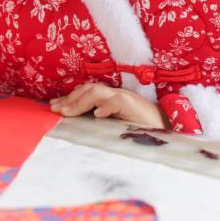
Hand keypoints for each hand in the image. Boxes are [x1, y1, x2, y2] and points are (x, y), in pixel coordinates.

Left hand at [50, 83, 167, 128]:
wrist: (166, 129)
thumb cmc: (140, 130)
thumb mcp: (114, 126)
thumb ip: (99, 123)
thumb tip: (78, 126)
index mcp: (109, 99)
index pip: (85, 93)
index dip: (69, 98)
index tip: (53, 107)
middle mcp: (115, 95)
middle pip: (87, 90)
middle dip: (69, 99)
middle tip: (54, 109)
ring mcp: (124, 98)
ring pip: (97, 92)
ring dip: (79, 102)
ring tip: (67, 112)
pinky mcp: (133, 104)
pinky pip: (117, 101)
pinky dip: (106, 106)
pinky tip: (97, 115)